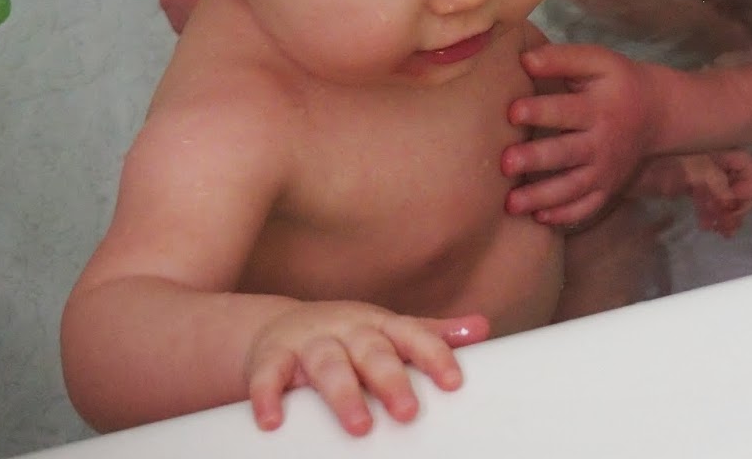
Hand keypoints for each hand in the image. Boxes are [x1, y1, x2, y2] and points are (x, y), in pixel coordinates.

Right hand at [244, 303, 488, 435]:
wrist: (279, 327)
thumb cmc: (348, 337)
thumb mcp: (389, 331)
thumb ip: (431, 334)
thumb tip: (482, 329)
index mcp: (379, 324)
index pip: (413, 336)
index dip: (434, 356)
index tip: (453, 383)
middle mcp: (346, 328)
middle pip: (372, 352)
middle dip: (391, 381)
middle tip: (409, 413)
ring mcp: (308, 341)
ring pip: (327, 365)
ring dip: (343, 395)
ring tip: (359, 427)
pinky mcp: (271, 357)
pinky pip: (269, 375)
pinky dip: (269, 397)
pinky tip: (273, 422)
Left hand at [503, 44, 653, 226]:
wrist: (658, 112)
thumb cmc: (618, 83)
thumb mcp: (598, 61)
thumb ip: (563, 58)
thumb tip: (524, 59)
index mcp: (598, 107)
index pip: (566, 110)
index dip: (539, 110)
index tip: (512, 112)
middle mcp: (601, 142)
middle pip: (566, 153)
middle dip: (535, 159)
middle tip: (506, 163)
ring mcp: (605, 170)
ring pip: (572, 188)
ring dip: (542, 197)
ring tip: (511, 203)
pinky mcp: (607, 188)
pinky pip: (587, 207)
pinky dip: (565, 216)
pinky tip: (540, 218)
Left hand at [630, 150, 751, 237]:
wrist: (620, 159)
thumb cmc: (660, 158)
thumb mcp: (694, 169)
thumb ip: (718, 184)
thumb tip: (733, 205)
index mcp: (719, 147)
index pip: (748, 169)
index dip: (747, 190)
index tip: (732, 208)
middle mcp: (713, 158)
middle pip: (739, 183)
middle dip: (738, 206)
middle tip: (728, 226)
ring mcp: (699, 172)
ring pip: (723, 194)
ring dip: (725, 213)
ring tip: (720, 230)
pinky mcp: (685, 185)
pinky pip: (707, 200)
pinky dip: (711, 213)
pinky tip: (707, 225)